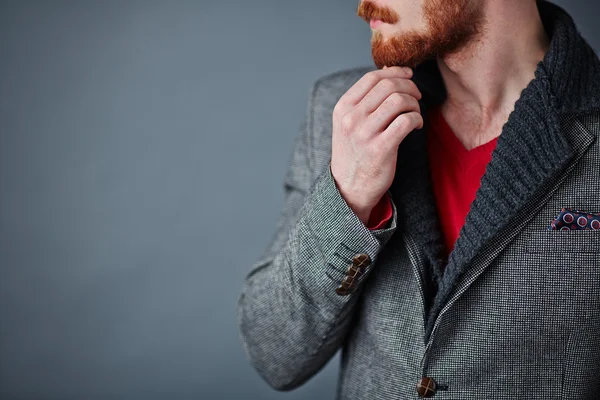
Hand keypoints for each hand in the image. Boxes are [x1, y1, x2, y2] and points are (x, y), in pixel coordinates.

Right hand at [330, 66, 422, 224]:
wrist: (348, 188)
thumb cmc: (354, 152)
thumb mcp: (349, 123)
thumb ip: (365, 99)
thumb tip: (389, 71)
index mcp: (343, 108)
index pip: (372, 77)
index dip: (395, 72)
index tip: (409, 75)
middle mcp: (351, 118)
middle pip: (388, 85)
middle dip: (409, 86)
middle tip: (417, 95)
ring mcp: (364, 134)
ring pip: (399, 100)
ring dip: (414, 103)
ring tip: (415, 112)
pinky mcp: (381, 149)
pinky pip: (406, 121)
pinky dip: (417, 119)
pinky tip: (416, 126)